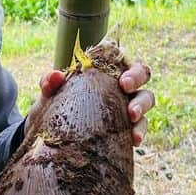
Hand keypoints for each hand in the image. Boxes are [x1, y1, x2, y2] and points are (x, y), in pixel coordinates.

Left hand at [27, 59, 154, 145]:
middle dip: (136, 77)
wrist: (53, 138)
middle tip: (124, 86)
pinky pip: (141, 126)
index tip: (116, 68)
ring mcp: (127, 105)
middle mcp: (120, 84)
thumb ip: (49, 83)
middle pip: (141, 72)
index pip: (119, 55)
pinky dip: (140, 131)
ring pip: (147, 98)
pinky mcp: (128, 127)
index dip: (122, 56)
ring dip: (142, 105)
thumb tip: (55, 76)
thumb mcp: (49, 96)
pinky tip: (134, 140)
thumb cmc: (55, 107)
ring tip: (132, 115)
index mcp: (104, 69)